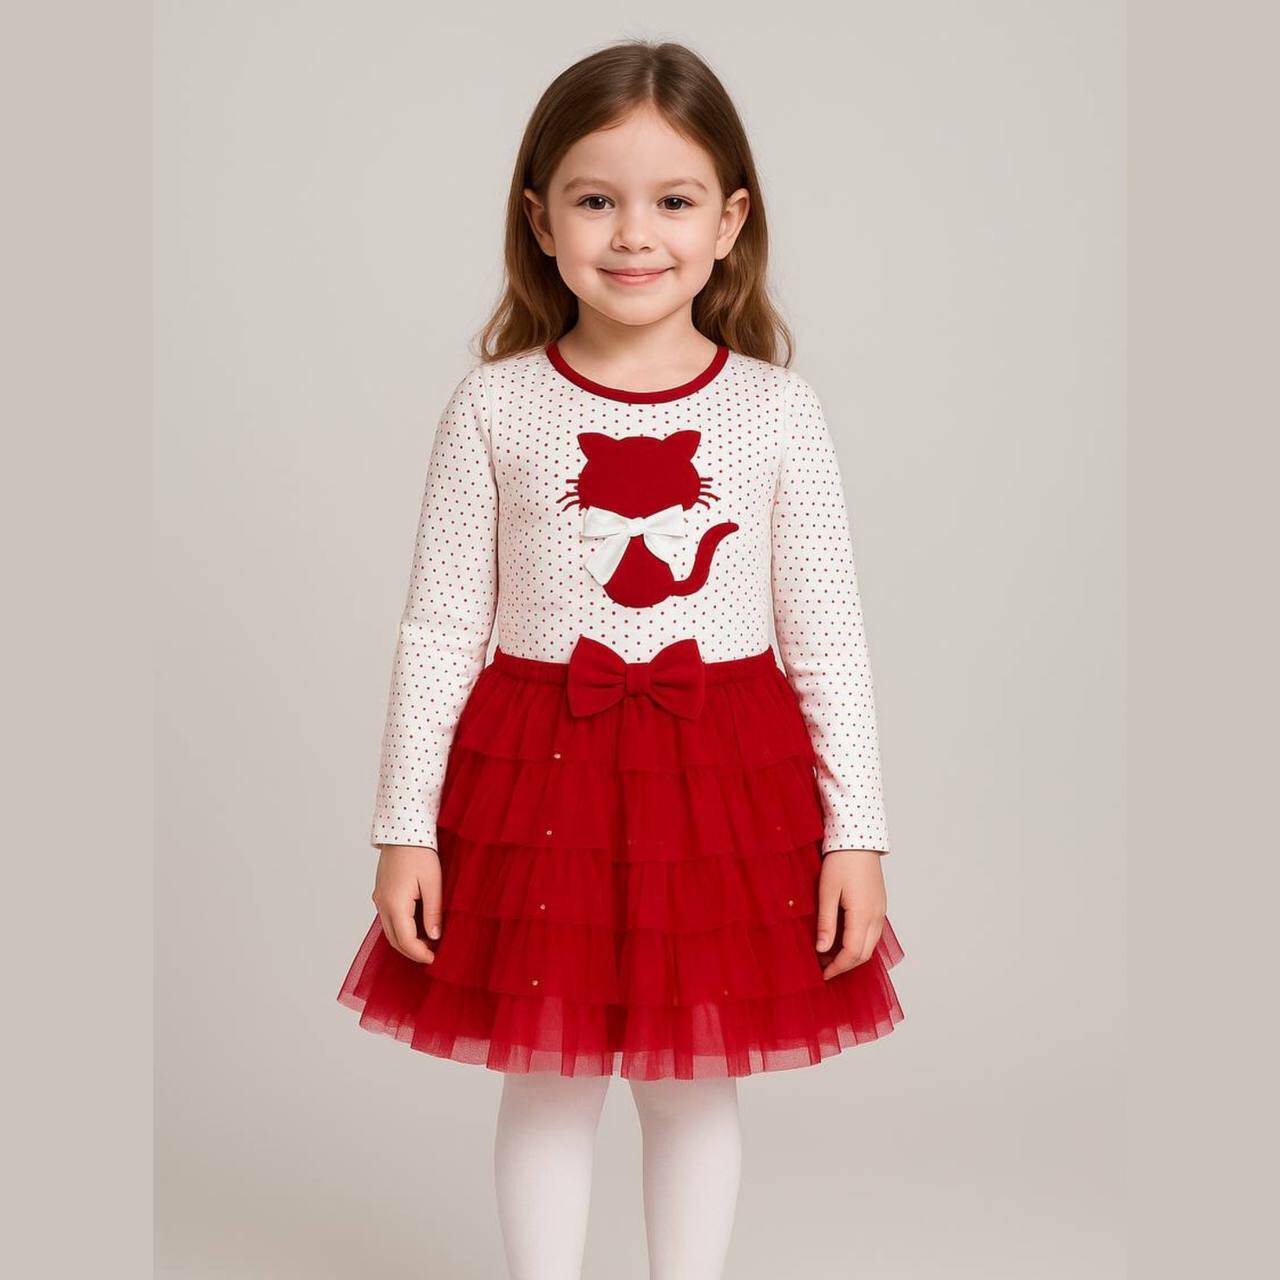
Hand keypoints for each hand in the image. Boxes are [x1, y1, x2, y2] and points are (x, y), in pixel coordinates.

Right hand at [372, 844, 442, 963]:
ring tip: (427, 941)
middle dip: (411, 951)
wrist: (402, 831)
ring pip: (389, 930)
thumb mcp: (432, 882)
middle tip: (431, 954)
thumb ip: (433, 911)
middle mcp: (382, 904)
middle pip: (394, 939)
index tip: (434, 959)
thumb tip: (434, 936)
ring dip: (405, 940)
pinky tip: (416, 925)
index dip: (419, 953)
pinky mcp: (381, 893)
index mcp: (395, 903)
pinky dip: (400, 928)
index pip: (405, 940)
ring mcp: (379, 898)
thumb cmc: (420, 852)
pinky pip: (388, 918)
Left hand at [815, 849, 886, 979]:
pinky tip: (843, 939)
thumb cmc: (840, 862)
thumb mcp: (827, 891)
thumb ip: (826, 923)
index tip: (822, 974)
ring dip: (852, 955)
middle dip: (845, 965)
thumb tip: (822, 950)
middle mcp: (876, 917)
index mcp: (863, 915)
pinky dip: (859, 943)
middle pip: (865, 954)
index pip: (853, 954)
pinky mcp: (880, 906)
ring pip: (871, 945)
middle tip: (824, 967)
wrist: (859, 840)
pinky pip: (873, 934)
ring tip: (830, 955)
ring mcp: (881, 912)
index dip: (837, 967)